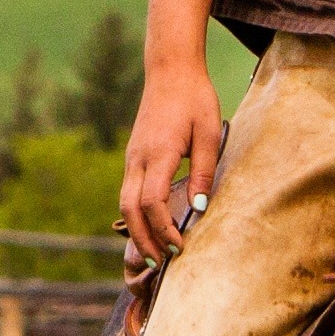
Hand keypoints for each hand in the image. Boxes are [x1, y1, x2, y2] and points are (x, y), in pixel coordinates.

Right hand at [120, 59, 228, 265]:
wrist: (171, 72)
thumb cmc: (195, 100)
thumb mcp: (209, 133)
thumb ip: (205, 171)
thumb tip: (200, 208)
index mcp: (158, 153)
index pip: (152, 201)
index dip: (164, 228)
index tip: (180, 246)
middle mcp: (138, 159)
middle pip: (130, 210)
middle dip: (144, 239)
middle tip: (162, 263)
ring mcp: (132, 158)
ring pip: (124, 204)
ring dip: (138, 231)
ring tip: (155, 253)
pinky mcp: (133, 158)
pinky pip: (128, 193)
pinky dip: (136, 216)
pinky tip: (151, 227)